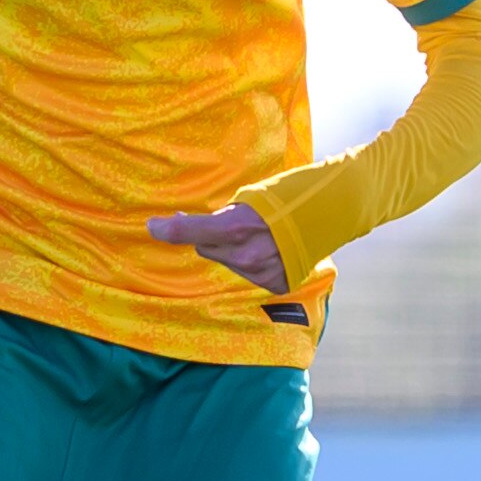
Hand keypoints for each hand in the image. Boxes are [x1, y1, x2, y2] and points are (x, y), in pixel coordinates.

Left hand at [147, 201, 287, 294]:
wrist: (328, 214)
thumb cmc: (285, 198)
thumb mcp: (248, 199)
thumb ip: (221, 217)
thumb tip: (192, 224)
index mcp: (236, 227)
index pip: (191, 231)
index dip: (168, 229)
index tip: (152, 226)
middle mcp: (244, 255)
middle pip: (207, 249)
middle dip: (209, 237)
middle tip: (221, 223)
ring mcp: (259, 273)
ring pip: (228, 262)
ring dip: (233, 250)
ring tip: (258, 234)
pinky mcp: (274, 283)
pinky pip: (248, 273)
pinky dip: (253, 262)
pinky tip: (270, 249)